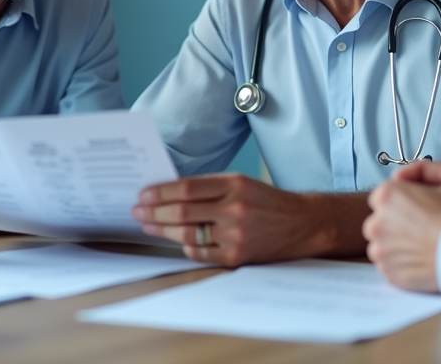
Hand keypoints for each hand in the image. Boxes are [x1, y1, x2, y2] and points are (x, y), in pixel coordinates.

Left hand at [132, 173, 367, 266]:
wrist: (302, 224)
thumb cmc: (267, 201)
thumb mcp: (241, 183)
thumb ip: (209, 187)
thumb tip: (169, 193)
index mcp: (234, 185)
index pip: (186, 188)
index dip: (160, 192)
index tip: (143, 194)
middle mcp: (235, 209)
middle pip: (182, 212)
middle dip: (154, 212)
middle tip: (137, 211)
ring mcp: (236, 235)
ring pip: (187, 234)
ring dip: (161, 230)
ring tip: (148, 224)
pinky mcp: (237, 257)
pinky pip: (200, 253)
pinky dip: (184, 246)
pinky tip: (175, 239)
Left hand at [363, 160, 440, 292]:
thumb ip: (423, 168)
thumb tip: (399, 177)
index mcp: (388, 195)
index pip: (384, 195)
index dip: (406, 199)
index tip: (426, 207)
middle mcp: (377, 224)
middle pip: (381, 220)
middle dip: (399, 221)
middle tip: (430, 226)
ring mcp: (383, 253)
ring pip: (383, 244)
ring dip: (399, 243)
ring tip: (429, 243)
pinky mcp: (391, 276)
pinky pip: (390, 266)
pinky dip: (404, 263)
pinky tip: (427, 259)